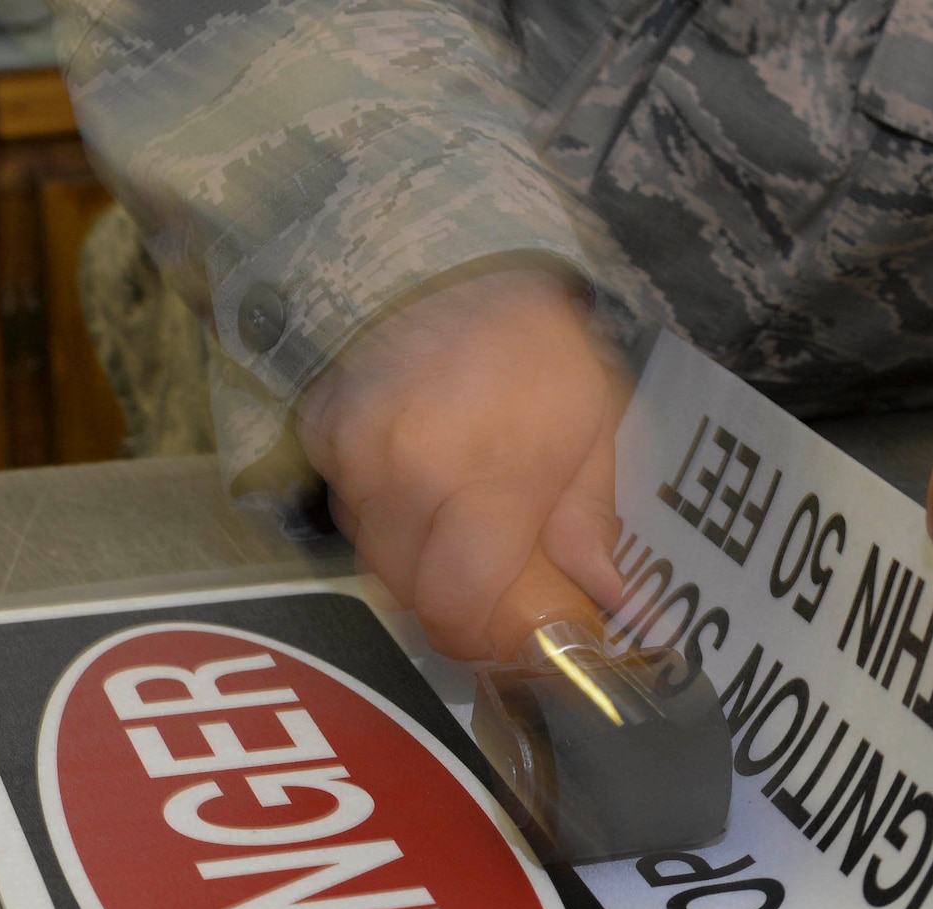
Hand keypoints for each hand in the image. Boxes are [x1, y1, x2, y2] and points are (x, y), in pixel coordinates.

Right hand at [298, 267, 627, 659]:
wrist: (451, 247)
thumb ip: (591, 521)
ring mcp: (355, 454)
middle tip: (495, 582)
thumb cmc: (536, 338)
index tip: (512, 633)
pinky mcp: (321, 435)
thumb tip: (610, 602)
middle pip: (414, 596)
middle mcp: (407, 473)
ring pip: (378, 561)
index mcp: (487, 474)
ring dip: (421, 562)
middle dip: (457, 603)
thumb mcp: (594, 421)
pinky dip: (386, 518)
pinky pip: (350, 513)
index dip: (483, 637)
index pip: (459, 606)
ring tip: (465, 520)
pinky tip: (424, 482)